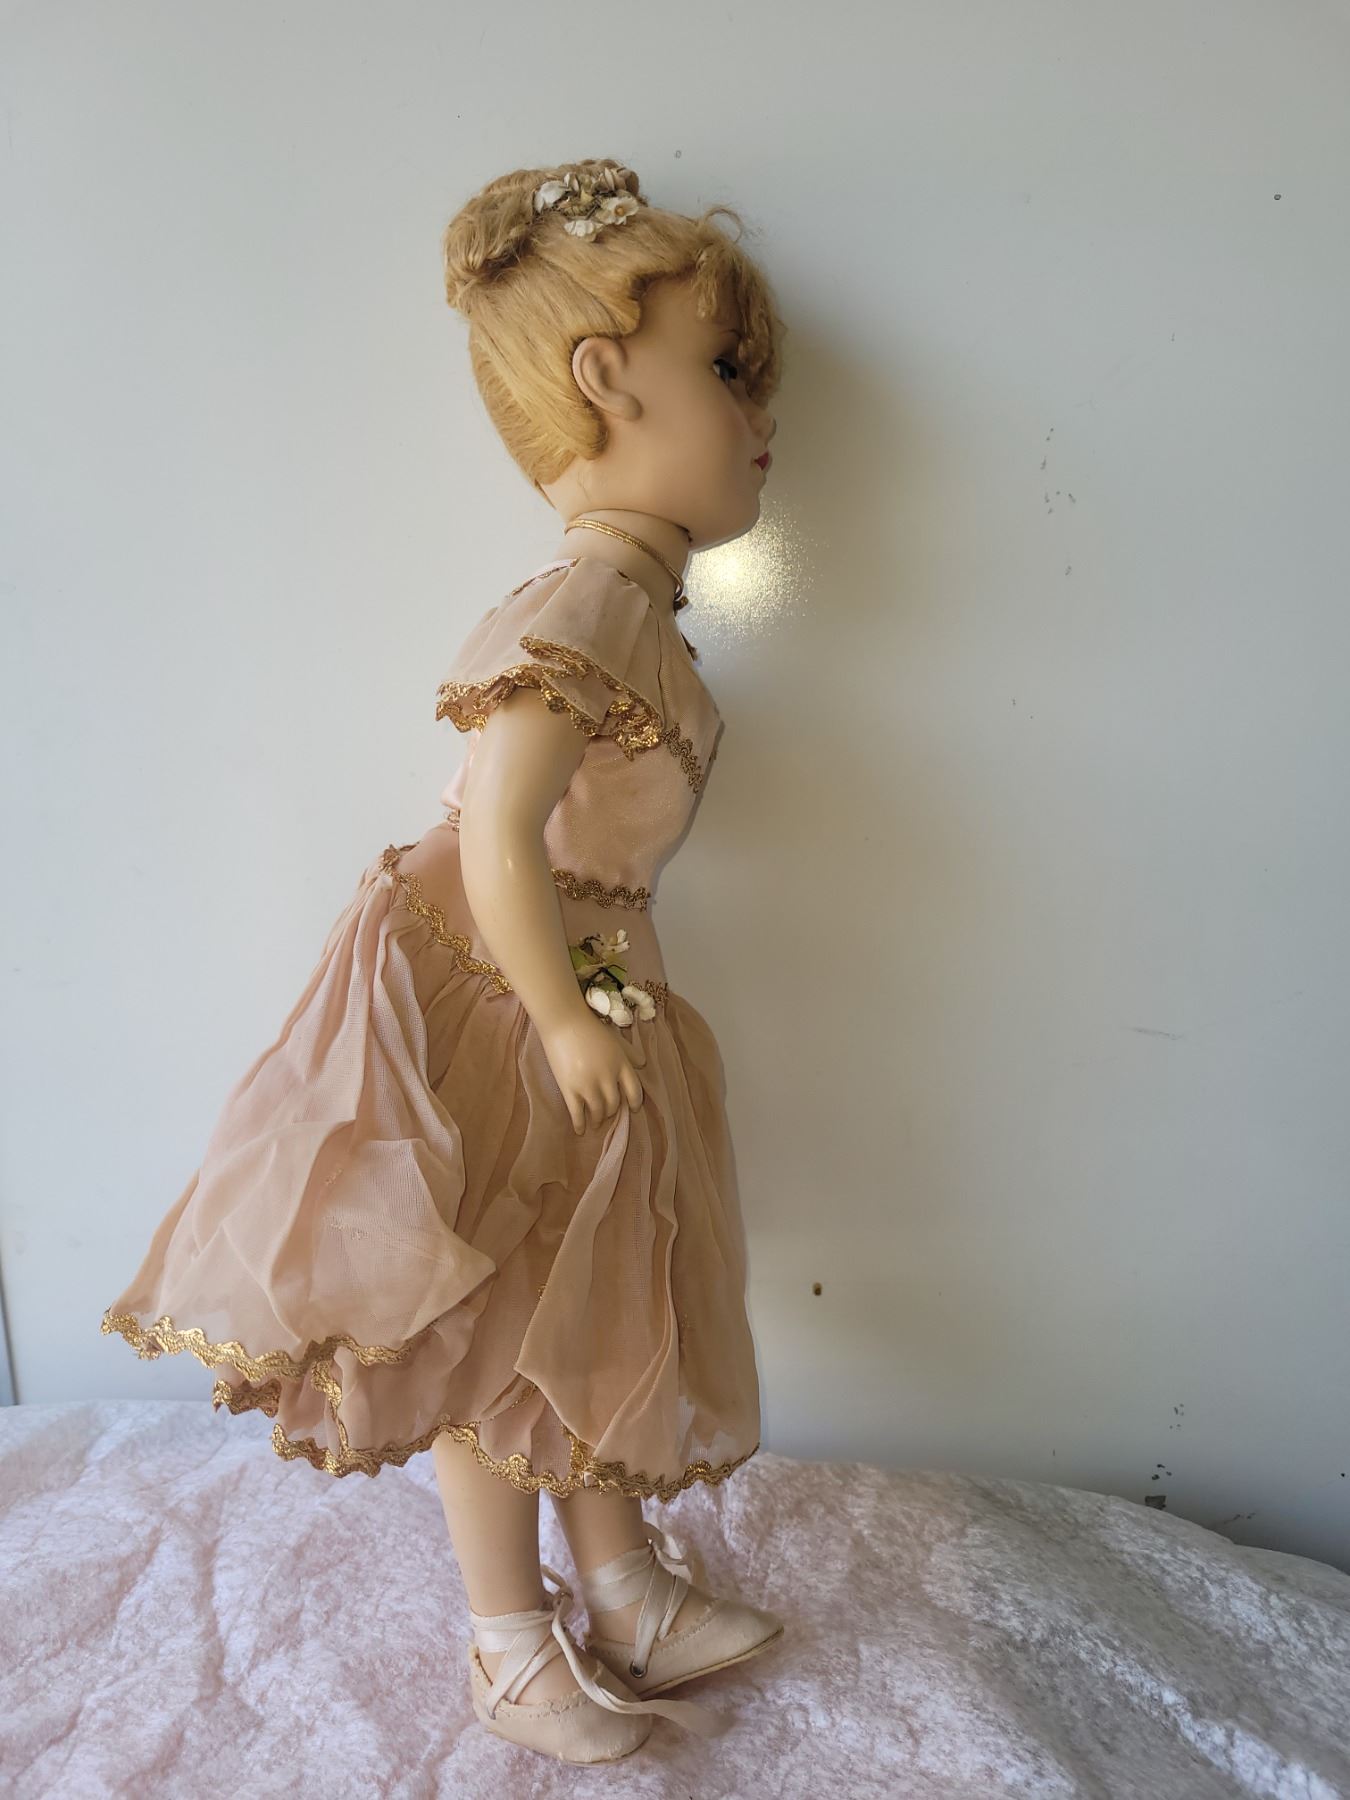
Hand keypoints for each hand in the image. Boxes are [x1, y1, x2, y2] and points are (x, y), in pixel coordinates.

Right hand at [538, 1009, 647, 1134]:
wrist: (564, 1022)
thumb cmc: (589, 1027)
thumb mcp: (615, 1039)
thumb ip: (630, 1052)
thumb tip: (643, 1064)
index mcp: (621, 1064)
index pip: (634, 1091)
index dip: (635, 1103)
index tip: (633, 1109)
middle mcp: (608, 1078)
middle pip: (614, 1103)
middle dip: (612, 1112)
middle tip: (607, 1115)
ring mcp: (589, 1085)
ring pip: (597, 1111)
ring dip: (597, 1120)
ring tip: (595, 1123)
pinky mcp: (570, 1089)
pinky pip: (577, 1113)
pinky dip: (580, 1124)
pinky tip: (580, 1130)